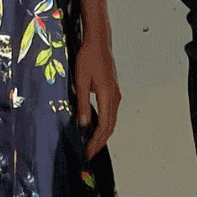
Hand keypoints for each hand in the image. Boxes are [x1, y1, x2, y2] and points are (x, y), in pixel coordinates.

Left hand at [75, 32, 120, 154]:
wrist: (98, 43)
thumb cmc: (88, 58)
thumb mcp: (81, 81)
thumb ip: (82, 103)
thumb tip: (82, 124)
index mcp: (107, 95)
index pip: (104, 126)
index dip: (96, 141)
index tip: (88, 152)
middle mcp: (115, 97)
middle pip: (110, 127)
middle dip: (100, 142)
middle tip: (89, 154)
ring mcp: (115, 95)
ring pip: (111, 121)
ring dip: (102, 135)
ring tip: (91, 145)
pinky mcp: (112, 92)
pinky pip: (110, 114)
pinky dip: (104, 125)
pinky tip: (94, 128)